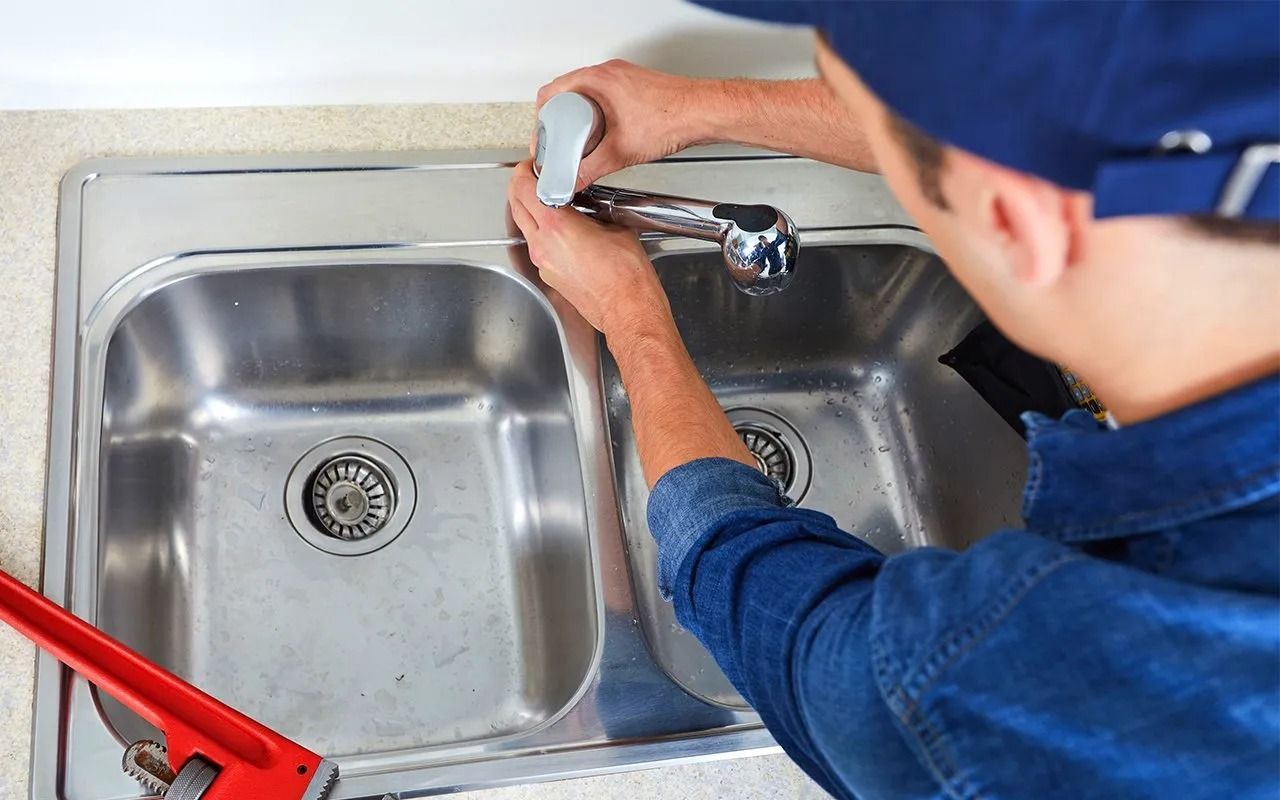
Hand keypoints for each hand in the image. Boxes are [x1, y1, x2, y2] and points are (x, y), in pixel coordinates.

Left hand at [508, 160, 671, 337]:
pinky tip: (564, 232)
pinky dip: (544, 234)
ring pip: (526, 228)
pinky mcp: (549, 276)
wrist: (628, 310)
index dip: (525, 172)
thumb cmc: (627, 276)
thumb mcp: (616, 228)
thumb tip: (590, 206)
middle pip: (517, 206)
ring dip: (532, 211)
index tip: (534, 167)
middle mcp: (543, 245)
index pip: (524, 188)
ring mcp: (543, 263)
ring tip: (552, 204)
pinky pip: (539, 247)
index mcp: (557, 226)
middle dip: (522, 188)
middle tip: (535, 179)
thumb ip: (595, 211)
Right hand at [532, 60, 711, 190]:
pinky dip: (596, 113)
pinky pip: (604, 96)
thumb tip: (572, 183)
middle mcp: (608, 73)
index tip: (542, 140)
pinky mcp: (635, 86)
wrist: (703, 113)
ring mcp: (623, 77)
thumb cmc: (673, 119)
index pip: (550, 93)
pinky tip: (604, 132)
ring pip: (585, 94)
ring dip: (577, 116)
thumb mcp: (620, 151)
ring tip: (579, 140)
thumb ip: (590, 170)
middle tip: (557, 143)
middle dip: (557, 120)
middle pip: (565, 93)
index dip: (540, 119)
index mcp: (597, 79)